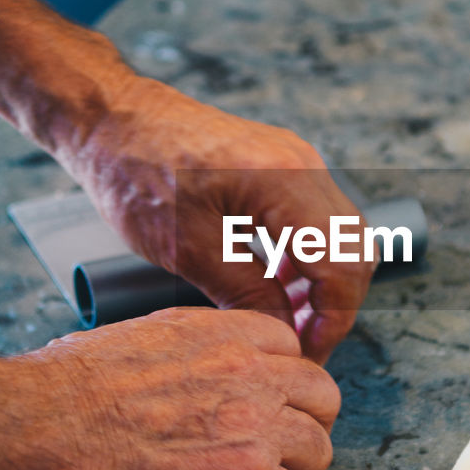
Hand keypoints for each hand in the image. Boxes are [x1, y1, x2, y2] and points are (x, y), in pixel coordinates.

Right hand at [2, 308, 340, 469]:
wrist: (31, 430)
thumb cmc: (59, 394)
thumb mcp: (138, 343)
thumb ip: (188, 362)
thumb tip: (188, 395)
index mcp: (222, 332)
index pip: (291, 353)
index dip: (278, 393)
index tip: (253, 420)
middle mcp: (249, 369)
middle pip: (320, 401)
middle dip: (294, 436)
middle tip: (256, 465)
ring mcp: (256, 423)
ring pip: (316, 455)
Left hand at [60, 66, 375, 362]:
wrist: (113, 118)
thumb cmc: (136, 171)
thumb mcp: (186, 245)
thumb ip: (244, 291)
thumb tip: (284, 333)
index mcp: (283, 182)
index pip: (342, 264)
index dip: (332, 318)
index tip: (308, 352)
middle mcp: (303, 164)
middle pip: (356, 248)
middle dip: (336, 304)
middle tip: (302, 343)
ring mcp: (297, 160)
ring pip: (342, 234)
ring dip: (324, 281)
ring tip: (288, 317)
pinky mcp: (283, 163)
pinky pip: (318, 216)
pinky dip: (310, 255)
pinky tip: (278, 280)